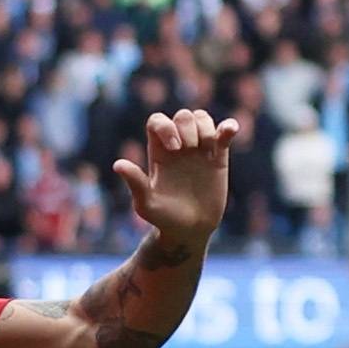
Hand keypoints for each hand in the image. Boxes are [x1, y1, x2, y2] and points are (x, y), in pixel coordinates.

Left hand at [117, 109, 240, 251]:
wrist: (189, 231)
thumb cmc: (164, 219)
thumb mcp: (146, 204)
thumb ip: (135, 183)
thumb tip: (118, 165)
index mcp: (158, 153)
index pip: (157, 121)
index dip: (165, 126)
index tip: (173, 147)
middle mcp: (178, 147)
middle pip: (182, 116)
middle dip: (187, 126)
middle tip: (188, 149)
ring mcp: (199, 151)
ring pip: (202, 119)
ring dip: (205, 127)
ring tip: (208, 148)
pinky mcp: (218, 158)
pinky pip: (224, 134)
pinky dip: (228, 127)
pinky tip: (230, 130)